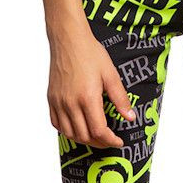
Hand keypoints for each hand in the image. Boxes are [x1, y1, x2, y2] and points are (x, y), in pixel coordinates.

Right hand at [47, 21, 135, 148]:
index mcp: (87, 97)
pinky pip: (56, 123)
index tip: (118, 141)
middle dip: (99, 142)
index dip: (110, 140)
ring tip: (96, 136)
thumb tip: (130, 117)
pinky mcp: (51, 98)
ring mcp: (58, 102)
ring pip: (69, 133)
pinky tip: (77, 127)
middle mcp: (70, 103)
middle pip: (84, 136)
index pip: (98, 130)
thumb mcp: (111, 74)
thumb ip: (120, 98)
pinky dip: (67, 131)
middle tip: (110, 140)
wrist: (68, 39)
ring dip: (84, 139)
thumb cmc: (90, 53)